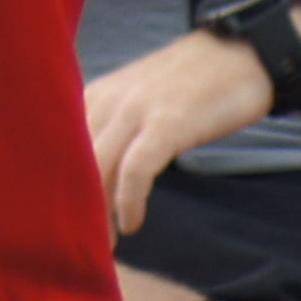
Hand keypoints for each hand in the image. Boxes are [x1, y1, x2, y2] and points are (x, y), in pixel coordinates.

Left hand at [83, 22, 300, 235]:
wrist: (242, 54)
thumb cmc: (191, 84)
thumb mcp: (139, 99)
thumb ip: (113, 125)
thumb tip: (94, 171)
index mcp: (96, 94)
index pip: (62, 148)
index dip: (57, 186)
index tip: (62, 221)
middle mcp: (108, 99)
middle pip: (75, 162)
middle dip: (74, 207)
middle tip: (80, 245)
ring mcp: (137, 109)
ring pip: (100, 168)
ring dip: (98, 214)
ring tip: (107, 247)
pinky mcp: (167, 122)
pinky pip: (136, 169)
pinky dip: (128, 201)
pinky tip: (131, 223)